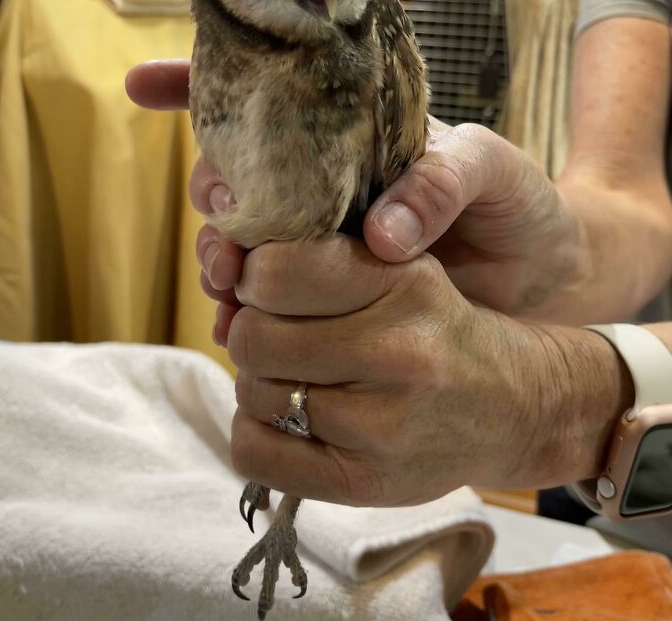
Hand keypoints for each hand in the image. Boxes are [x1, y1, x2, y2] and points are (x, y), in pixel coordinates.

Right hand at [125, 60, 633, 501]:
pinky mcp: (332, 294)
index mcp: (352, 129)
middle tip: (222, 223)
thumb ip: (440, 181)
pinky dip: (245, 312)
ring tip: (227, 283)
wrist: (546, 272)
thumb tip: (381, 235)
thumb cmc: (518, 200)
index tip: (142, 81)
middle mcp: (325, 179)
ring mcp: (324, 238)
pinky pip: (273, 299)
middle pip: (238, 172)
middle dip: (211, 192)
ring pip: (244, 238)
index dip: (200, 83)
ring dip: (219, 257)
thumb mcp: (491, 167)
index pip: (270, 94)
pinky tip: (238, 326)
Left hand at [225, 236, 630, 504]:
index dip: (256, 276)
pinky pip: (255, 453)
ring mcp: (382, 425)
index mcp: (404, 282)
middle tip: (278, 333)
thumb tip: (226, 278)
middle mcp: (397, 351)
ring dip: (259, 381)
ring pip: (252, 393)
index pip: (275, 272)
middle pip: (254, 336)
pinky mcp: (366, 483)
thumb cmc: (440, 328)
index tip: (269, 284)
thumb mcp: (403, 268)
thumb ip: (323, 260)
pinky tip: (288, 420)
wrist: (517, 405)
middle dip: (253, 329)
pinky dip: (255, 433)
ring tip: (295, 376)